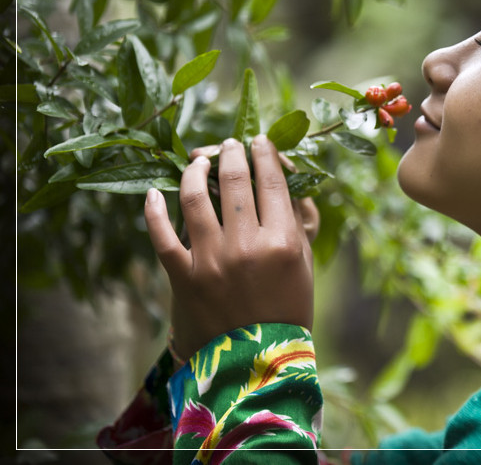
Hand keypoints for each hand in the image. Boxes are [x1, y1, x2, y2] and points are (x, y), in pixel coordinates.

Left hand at [144, 134, 314, 360]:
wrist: (254, 363)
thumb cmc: (287, 312)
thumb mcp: (302, 265)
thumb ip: (294, 224)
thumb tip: (283, 183)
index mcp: (282, 241)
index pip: (272, 181)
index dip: (265, 154)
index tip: (258, 141)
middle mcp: (246, 245)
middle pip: (235, 181)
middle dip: (232, 154)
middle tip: (230, 144)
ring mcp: (210, 260)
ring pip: (195, 197)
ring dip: (196, 171)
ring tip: (199, 161)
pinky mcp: (182, 277)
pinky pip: (161, 234)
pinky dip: (154, 209)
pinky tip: (154, 192)